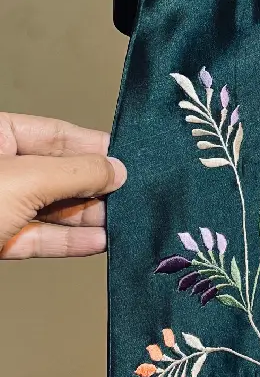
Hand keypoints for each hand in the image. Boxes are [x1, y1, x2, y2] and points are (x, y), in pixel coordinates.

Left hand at [0, 113, 126, 258]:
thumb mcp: (27, 180)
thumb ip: (77, 173)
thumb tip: (115, 170)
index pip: (55, 135)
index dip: (93, 147)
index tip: (126, 159)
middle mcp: (1, 168)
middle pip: (57, 173)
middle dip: (95, 188)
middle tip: (130, 194)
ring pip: (52, 208)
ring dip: (88, 218)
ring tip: (122, 221)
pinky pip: (39, 237)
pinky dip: (68, 241)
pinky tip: (98, 241)